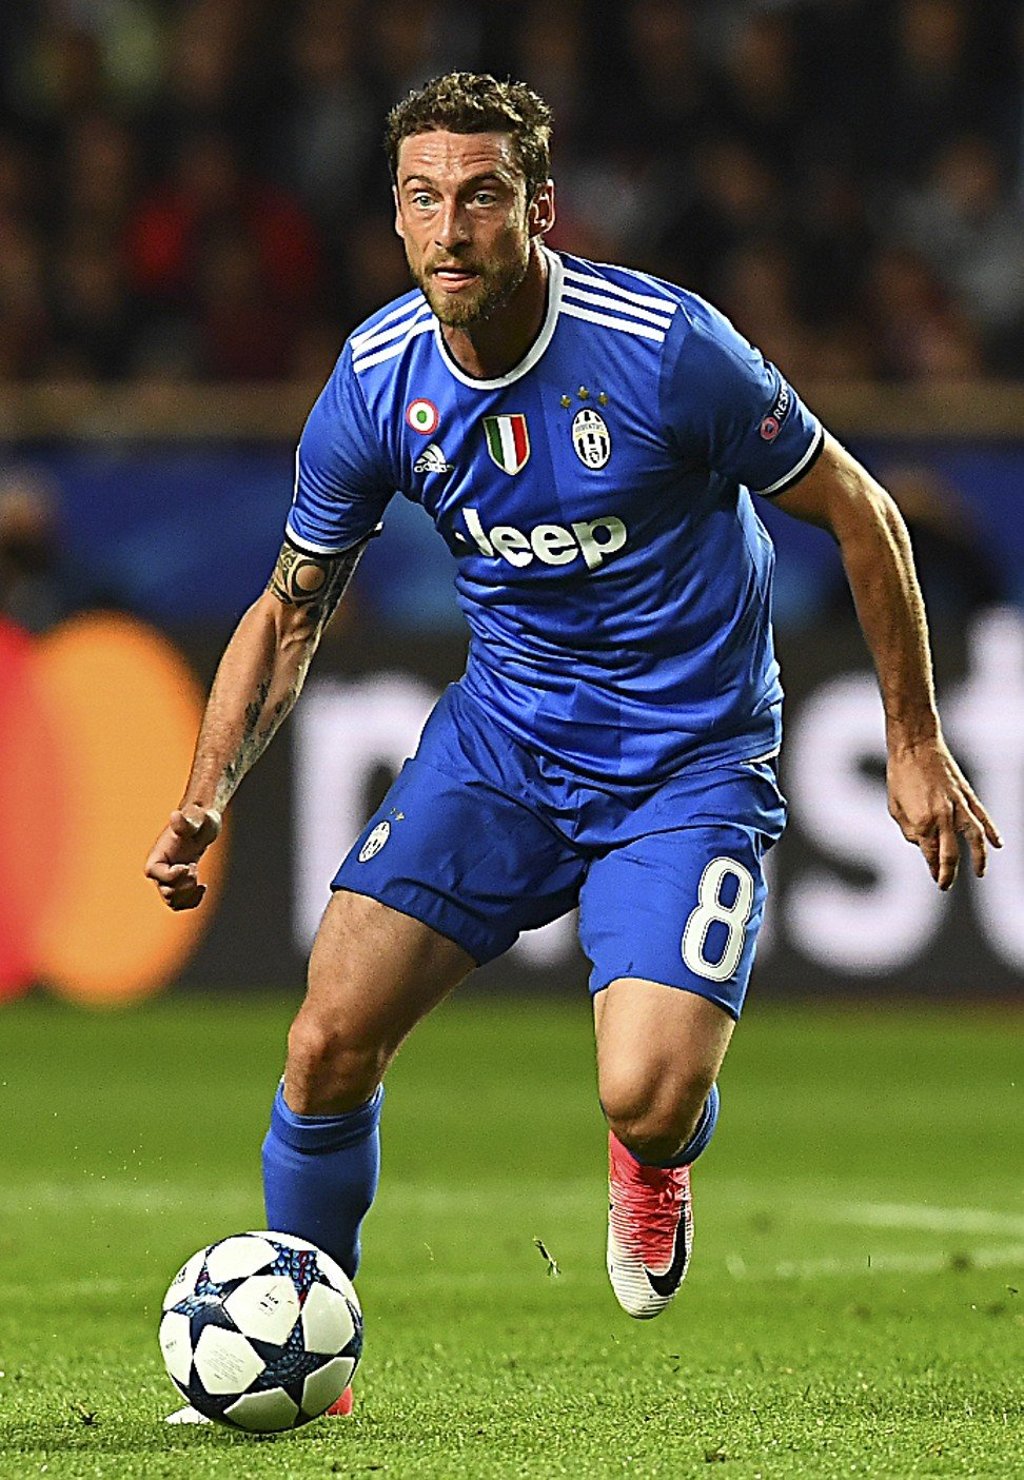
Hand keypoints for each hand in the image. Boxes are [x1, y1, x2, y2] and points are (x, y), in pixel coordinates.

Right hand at [145, 806, 221, 910]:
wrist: (204, 825)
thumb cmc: (199, 820)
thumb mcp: (196, 819)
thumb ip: (186, 822)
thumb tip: (175, 816)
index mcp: (157, 854)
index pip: (153, 873)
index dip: (172, 875)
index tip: (189, 866)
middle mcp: (159, 869)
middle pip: (165, 892)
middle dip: (184, 886)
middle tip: (194, 870)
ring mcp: (169, 878)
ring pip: (172, 901)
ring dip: (188, 895)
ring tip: (198, 880)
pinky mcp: (179, 883)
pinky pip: (180, 903)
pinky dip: (193, 901)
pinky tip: (203, 887)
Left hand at [887, 738, 1001, 890]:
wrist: (914, 745)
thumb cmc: (900, 775)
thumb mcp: (894, 807)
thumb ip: (909, 830)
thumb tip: (922, 844)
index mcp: (922, 821)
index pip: (930, 855)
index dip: (933, 869)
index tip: (936, 879)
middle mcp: (942, 817)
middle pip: (950, 854)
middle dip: (949, 872)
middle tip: (946, 884)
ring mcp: (958, 805)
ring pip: (974, 838)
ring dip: (979, 858)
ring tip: (980, 873)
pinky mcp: (967, 794)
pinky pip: (983, 817)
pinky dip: (992, 832)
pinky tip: (998, 844)